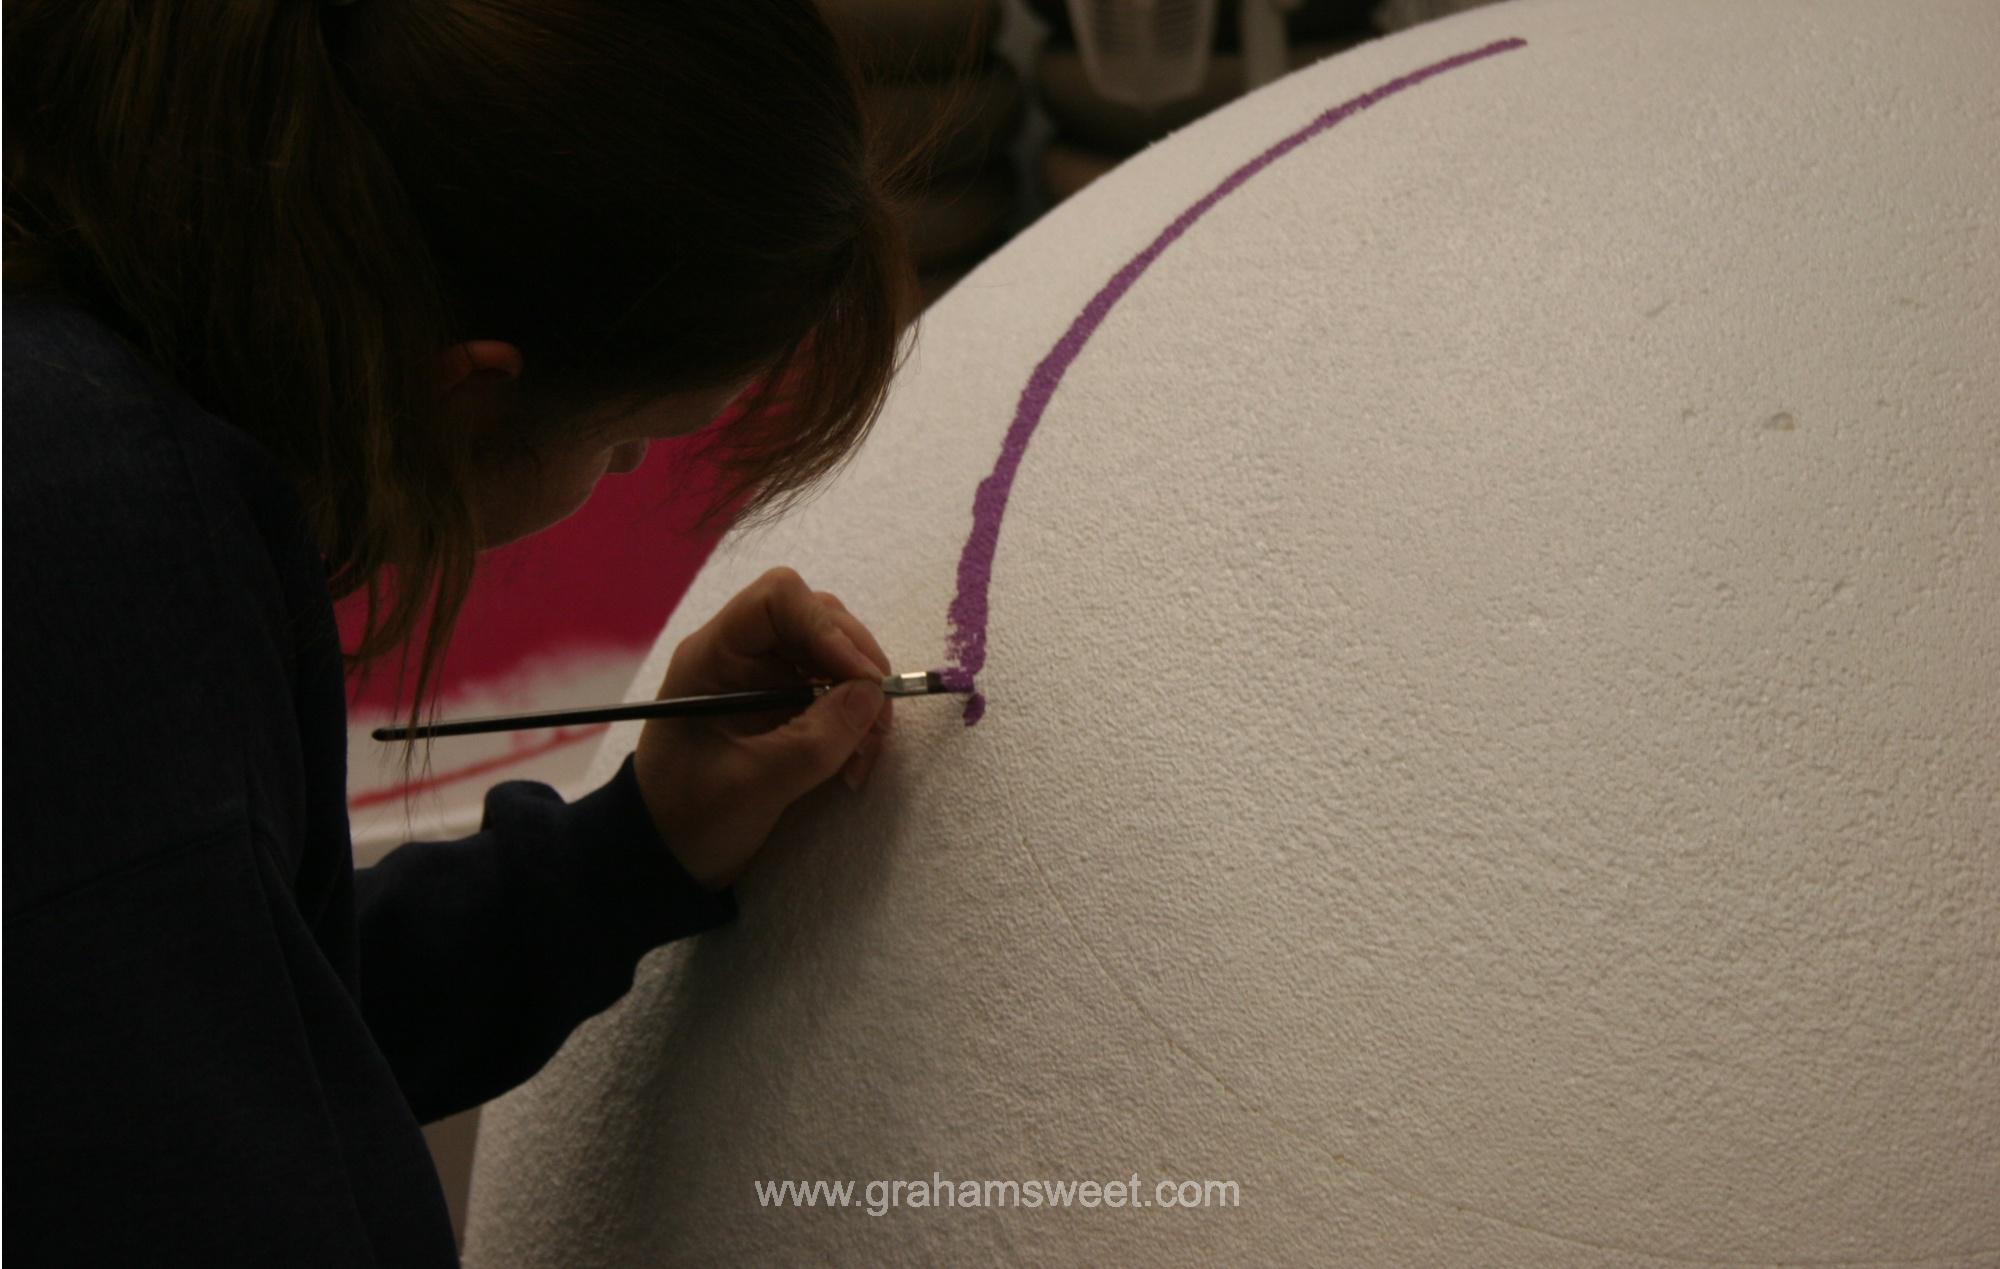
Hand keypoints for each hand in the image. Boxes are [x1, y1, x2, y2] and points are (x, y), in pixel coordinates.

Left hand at [631, 566, 894, 888]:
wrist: (667, 853)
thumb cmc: (691, 816)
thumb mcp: (753, 786)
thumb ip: (812, 741)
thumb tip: (872, 696)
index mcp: (714, 657)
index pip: (777, 600)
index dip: (827, 629)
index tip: (862, 680)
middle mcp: (743, 655)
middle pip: (817, 620)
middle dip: (856, 665)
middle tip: (876, 722)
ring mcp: (767, 677)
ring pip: (835, 654)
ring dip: (862, 697)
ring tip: (864, 755)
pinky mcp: (787, 704)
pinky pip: (837, 690)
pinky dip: (857, 720)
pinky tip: (854, 761)